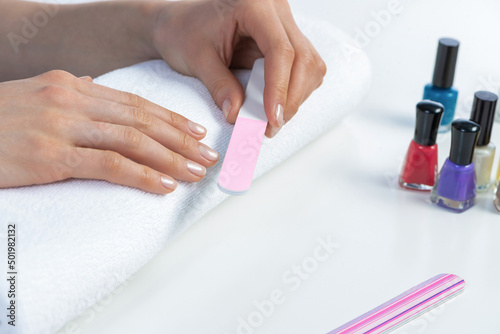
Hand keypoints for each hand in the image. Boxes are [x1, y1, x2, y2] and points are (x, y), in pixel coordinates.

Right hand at [0, 70, 218, 193]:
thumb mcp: (36, 98)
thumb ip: (74, 97)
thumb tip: (103, 91)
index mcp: (72, 86)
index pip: (135, 103)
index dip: (171, 118)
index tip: (195, 132)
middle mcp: (72, 99)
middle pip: (142, 120)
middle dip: (181, 140)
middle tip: (208, 155)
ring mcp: (62, 126)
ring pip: (133, 140)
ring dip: (171, 158)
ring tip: (196, 172)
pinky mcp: (51, 155)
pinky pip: (109, 165)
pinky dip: (141, 175)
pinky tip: (163, 184)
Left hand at [150, 0, 325, 136]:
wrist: (180, 24)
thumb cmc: (185, 32)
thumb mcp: (197, 60)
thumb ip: (220, 87)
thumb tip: (239, 116)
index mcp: (254, 5)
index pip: (280, 49)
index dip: (279, 87)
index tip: (271, 117)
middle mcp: (276, 9)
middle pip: (303, 58)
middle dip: (291, 97)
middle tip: (271, 126)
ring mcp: (284, 23)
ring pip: (309, 64)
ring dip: (296, 96)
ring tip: (271, 119)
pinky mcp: (286, 38)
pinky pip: (304, 67)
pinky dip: (294, 90)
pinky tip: (275, 104)